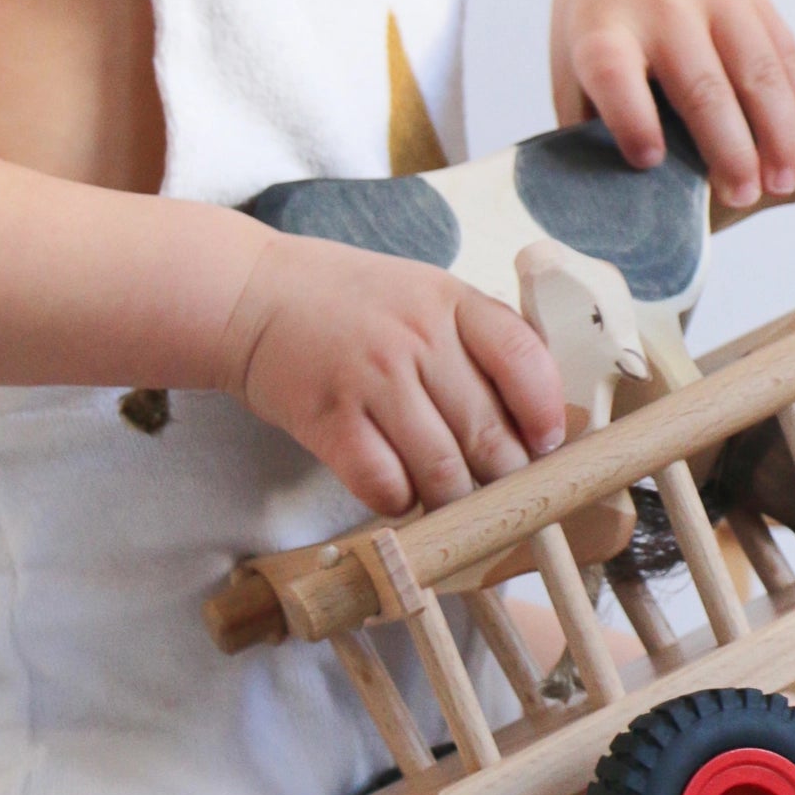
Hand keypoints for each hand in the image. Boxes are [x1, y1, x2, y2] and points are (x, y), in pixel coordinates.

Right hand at [220, 233, 566, 517]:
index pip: (525, 361)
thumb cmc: (345, 302)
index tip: (546, 443)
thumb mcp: (420, 292)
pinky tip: (395, 489)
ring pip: (443, 472)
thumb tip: (532, 415)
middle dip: (503, 478)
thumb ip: (474, 337)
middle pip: (489, 434)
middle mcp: (417, 337)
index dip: (545, 414)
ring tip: (448, 498)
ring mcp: (372, 379)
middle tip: (499, 491)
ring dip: (453, 500)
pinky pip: (385, 485)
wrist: (247, 296)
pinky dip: (399, 501)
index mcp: (450, 300)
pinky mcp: (329, 420)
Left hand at [550, 0, 794, 210]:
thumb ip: (588, 121)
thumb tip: (616, 196)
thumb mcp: (570, 60)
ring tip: (781, 183)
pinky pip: (787, 56)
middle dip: (729, 146)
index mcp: (604, 26)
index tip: (648, 162)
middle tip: (741, 196)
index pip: (615, 71)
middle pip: (701, 82)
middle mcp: (662, 6)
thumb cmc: (600, 21)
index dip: (631, 118)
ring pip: (758, 69)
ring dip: (777, 133)